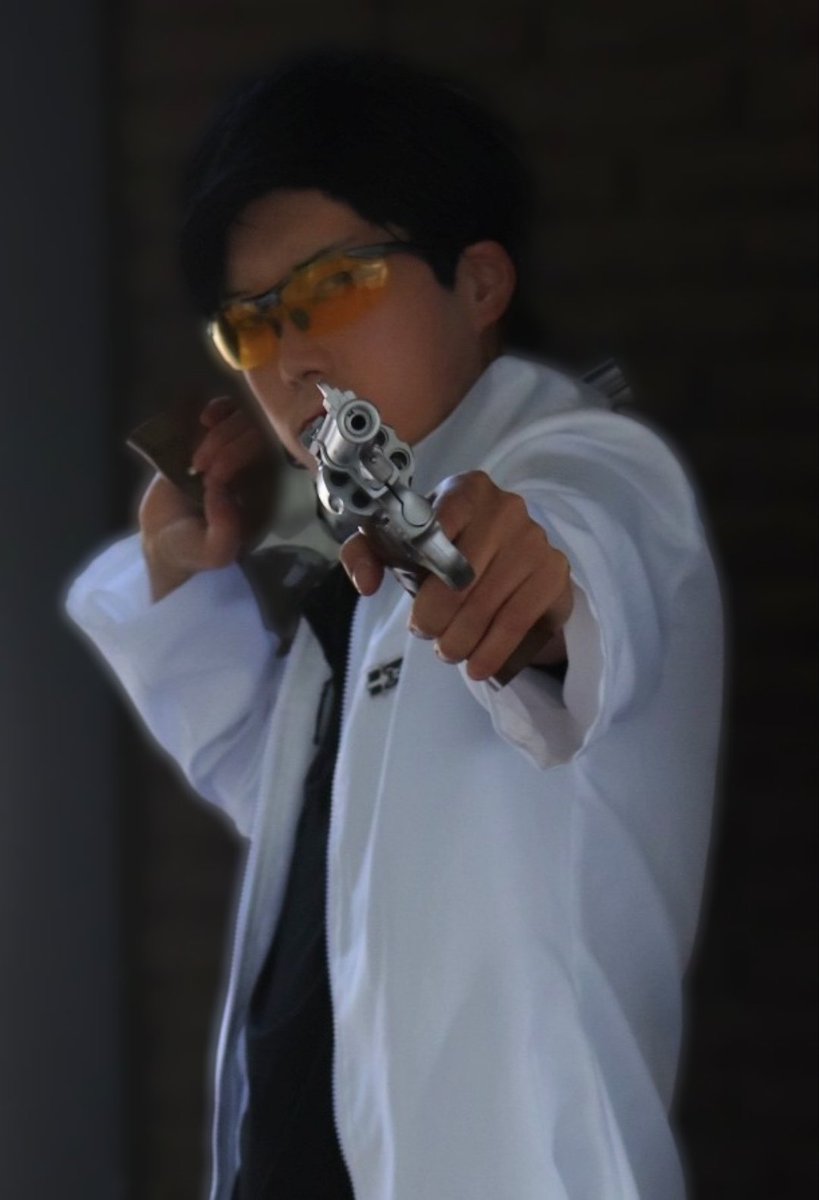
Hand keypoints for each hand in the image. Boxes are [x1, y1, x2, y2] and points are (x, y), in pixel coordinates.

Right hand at [139, 397, 272, 599]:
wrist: (164, 540)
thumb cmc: (193, 550)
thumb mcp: (212, 554)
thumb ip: (224, 535)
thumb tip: (223, 494)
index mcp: (266, 495)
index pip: (269, 457)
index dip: (237, 458)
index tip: (210, 481)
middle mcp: (258, 471)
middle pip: (259, 433)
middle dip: (225, 443)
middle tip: (198, 467)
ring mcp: (238, 452)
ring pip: (246, 418)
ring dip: (220, 429)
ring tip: (195, 456)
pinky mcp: (216, 440)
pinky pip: (229, 411)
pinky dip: (219, 408)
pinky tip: (203, 420)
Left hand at [340, 471, 572, 681]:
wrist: (513, 569)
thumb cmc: (448, 553)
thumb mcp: (402, 546)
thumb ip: (367, 554)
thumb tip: (367, 584)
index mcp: (466, 490)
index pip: (436, 523)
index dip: (420, 566)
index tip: (413, 601)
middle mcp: (505, 507)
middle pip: (461, 573)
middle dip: (436, 615)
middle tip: (427, 634)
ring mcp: (534, 539)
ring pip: (487, 602)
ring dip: (461, 638)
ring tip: (448, 652)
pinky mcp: (554, 571)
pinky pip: (517, 619)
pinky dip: (492, 649)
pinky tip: (477, 666)